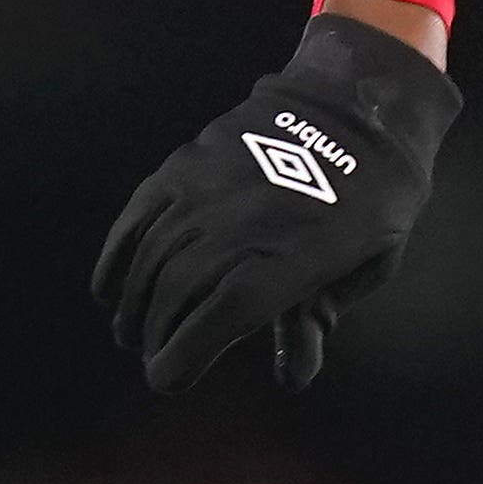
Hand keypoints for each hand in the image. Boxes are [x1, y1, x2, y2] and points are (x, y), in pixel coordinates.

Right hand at [92, 12, 459, 392]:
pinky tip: (108, 289)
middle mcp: (244, 222)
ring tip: (132, 331)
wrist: (356, 103)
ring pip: (153, 257)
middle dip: (159, 336)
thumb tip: (291, 378)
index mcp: (296, 254)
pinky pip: (138, 217)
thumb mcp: (369, 265)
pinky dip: (116, 257)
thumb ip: (318, 319)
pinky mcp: (185, 165)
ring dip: (135, 304)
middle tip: (156, 357)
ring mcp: (208, 188)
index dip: (187, 352)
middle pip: (179, 291)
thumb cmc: (374, 198)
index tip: (166, 379)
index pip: (224, 315)